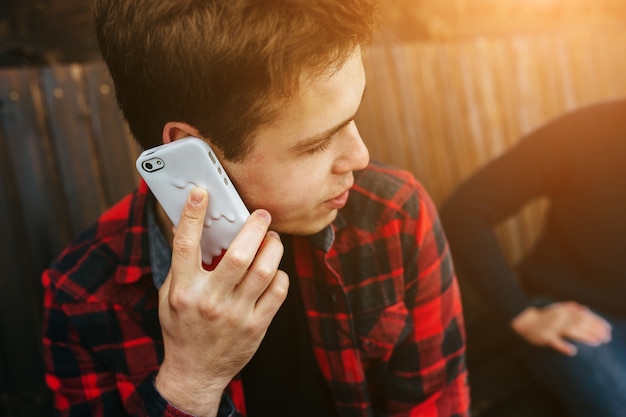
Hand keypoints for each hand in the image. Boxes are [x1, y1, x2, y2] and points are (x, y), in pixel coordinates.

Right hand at [155, 188, 288, 415]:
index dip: (192, 215)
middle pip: (239, 255)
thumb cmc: (182, 329)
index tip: (201, 192)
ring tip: (272, 239)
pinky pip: (278, 290)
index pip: (185, 245)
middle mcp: (210, 301)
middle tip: (262, 214)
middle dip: (255, 227)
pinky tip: (274, 269)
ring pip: (265, 270)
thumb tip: (187, 227)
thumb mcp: (169, 297)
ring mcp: (236, 314)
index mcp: (183, 290)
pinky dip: (280, 274)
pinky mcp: (257, 325)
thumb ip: (181, 266)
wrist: (196, 372)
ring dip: (273, 247)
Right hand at [511, 302, 611, 355]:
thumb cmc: (539, 317)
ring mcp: (551, 327)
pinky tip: (572, 351)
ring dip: (584, 336)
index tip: (608, 329)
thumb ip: (569, 308)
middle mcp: (558, 317)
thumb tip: (584, 309)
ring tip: (596, 342)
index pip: (584, 315)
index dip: (597, 321)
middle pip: (580, 322)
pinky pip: (554, 341)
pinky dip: (563, 346)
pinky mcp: (543, 336)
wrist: (520, 321)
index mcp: (562, 311)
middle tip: (606, 338)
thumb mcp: (555, 309)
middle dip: (595, 329)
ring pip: (570, 330)